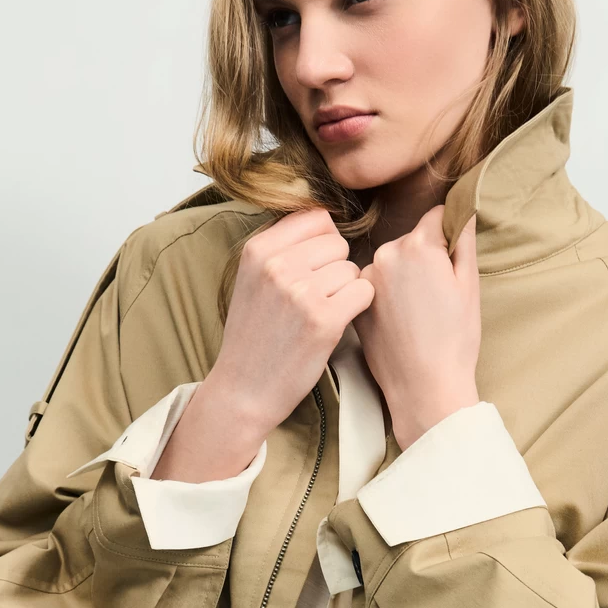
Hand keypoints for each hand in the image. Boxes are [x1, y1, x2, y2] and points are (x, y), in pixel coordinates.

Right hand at [207, 208, 374, 437]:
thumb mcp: (252, 280)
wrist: (243, 390)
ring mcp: (300, 292)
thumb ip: (283, 247)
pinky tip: (337, 323)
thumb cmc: (254, 337)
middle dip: (335, 267)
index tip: (314, 266)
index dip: (323, 241)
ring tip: (321, 314)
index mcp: (257, 250)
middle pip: (337, 242)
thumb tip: (326, 220)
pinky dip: (357, 308)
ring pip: (352, 269)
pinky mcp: (324, 320)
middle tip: (316, 297)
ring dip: (345, 291)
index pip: (315, 216)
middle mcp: (277, 265)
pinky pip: (364, 292)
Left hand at [352, 207, 480, 449]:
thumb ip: (463, 238)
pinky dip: (388, 295)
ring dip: (404, 275)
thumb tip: (462, 206)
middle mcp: (385, 254)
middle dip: (426, 257)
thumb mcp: (469, 285)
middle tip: (439, 295)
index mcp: (418, 246)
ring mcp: (366, 279)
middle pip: (411, 240)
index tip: (454, 259)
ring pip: (392, 262)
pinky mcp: (356, 301)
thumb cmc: (454, 340)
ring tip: (419, 312)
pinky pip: (376, 285)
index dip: (449, 235)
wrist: (423, 388)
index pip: (436, 217)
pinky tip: (401, 321)